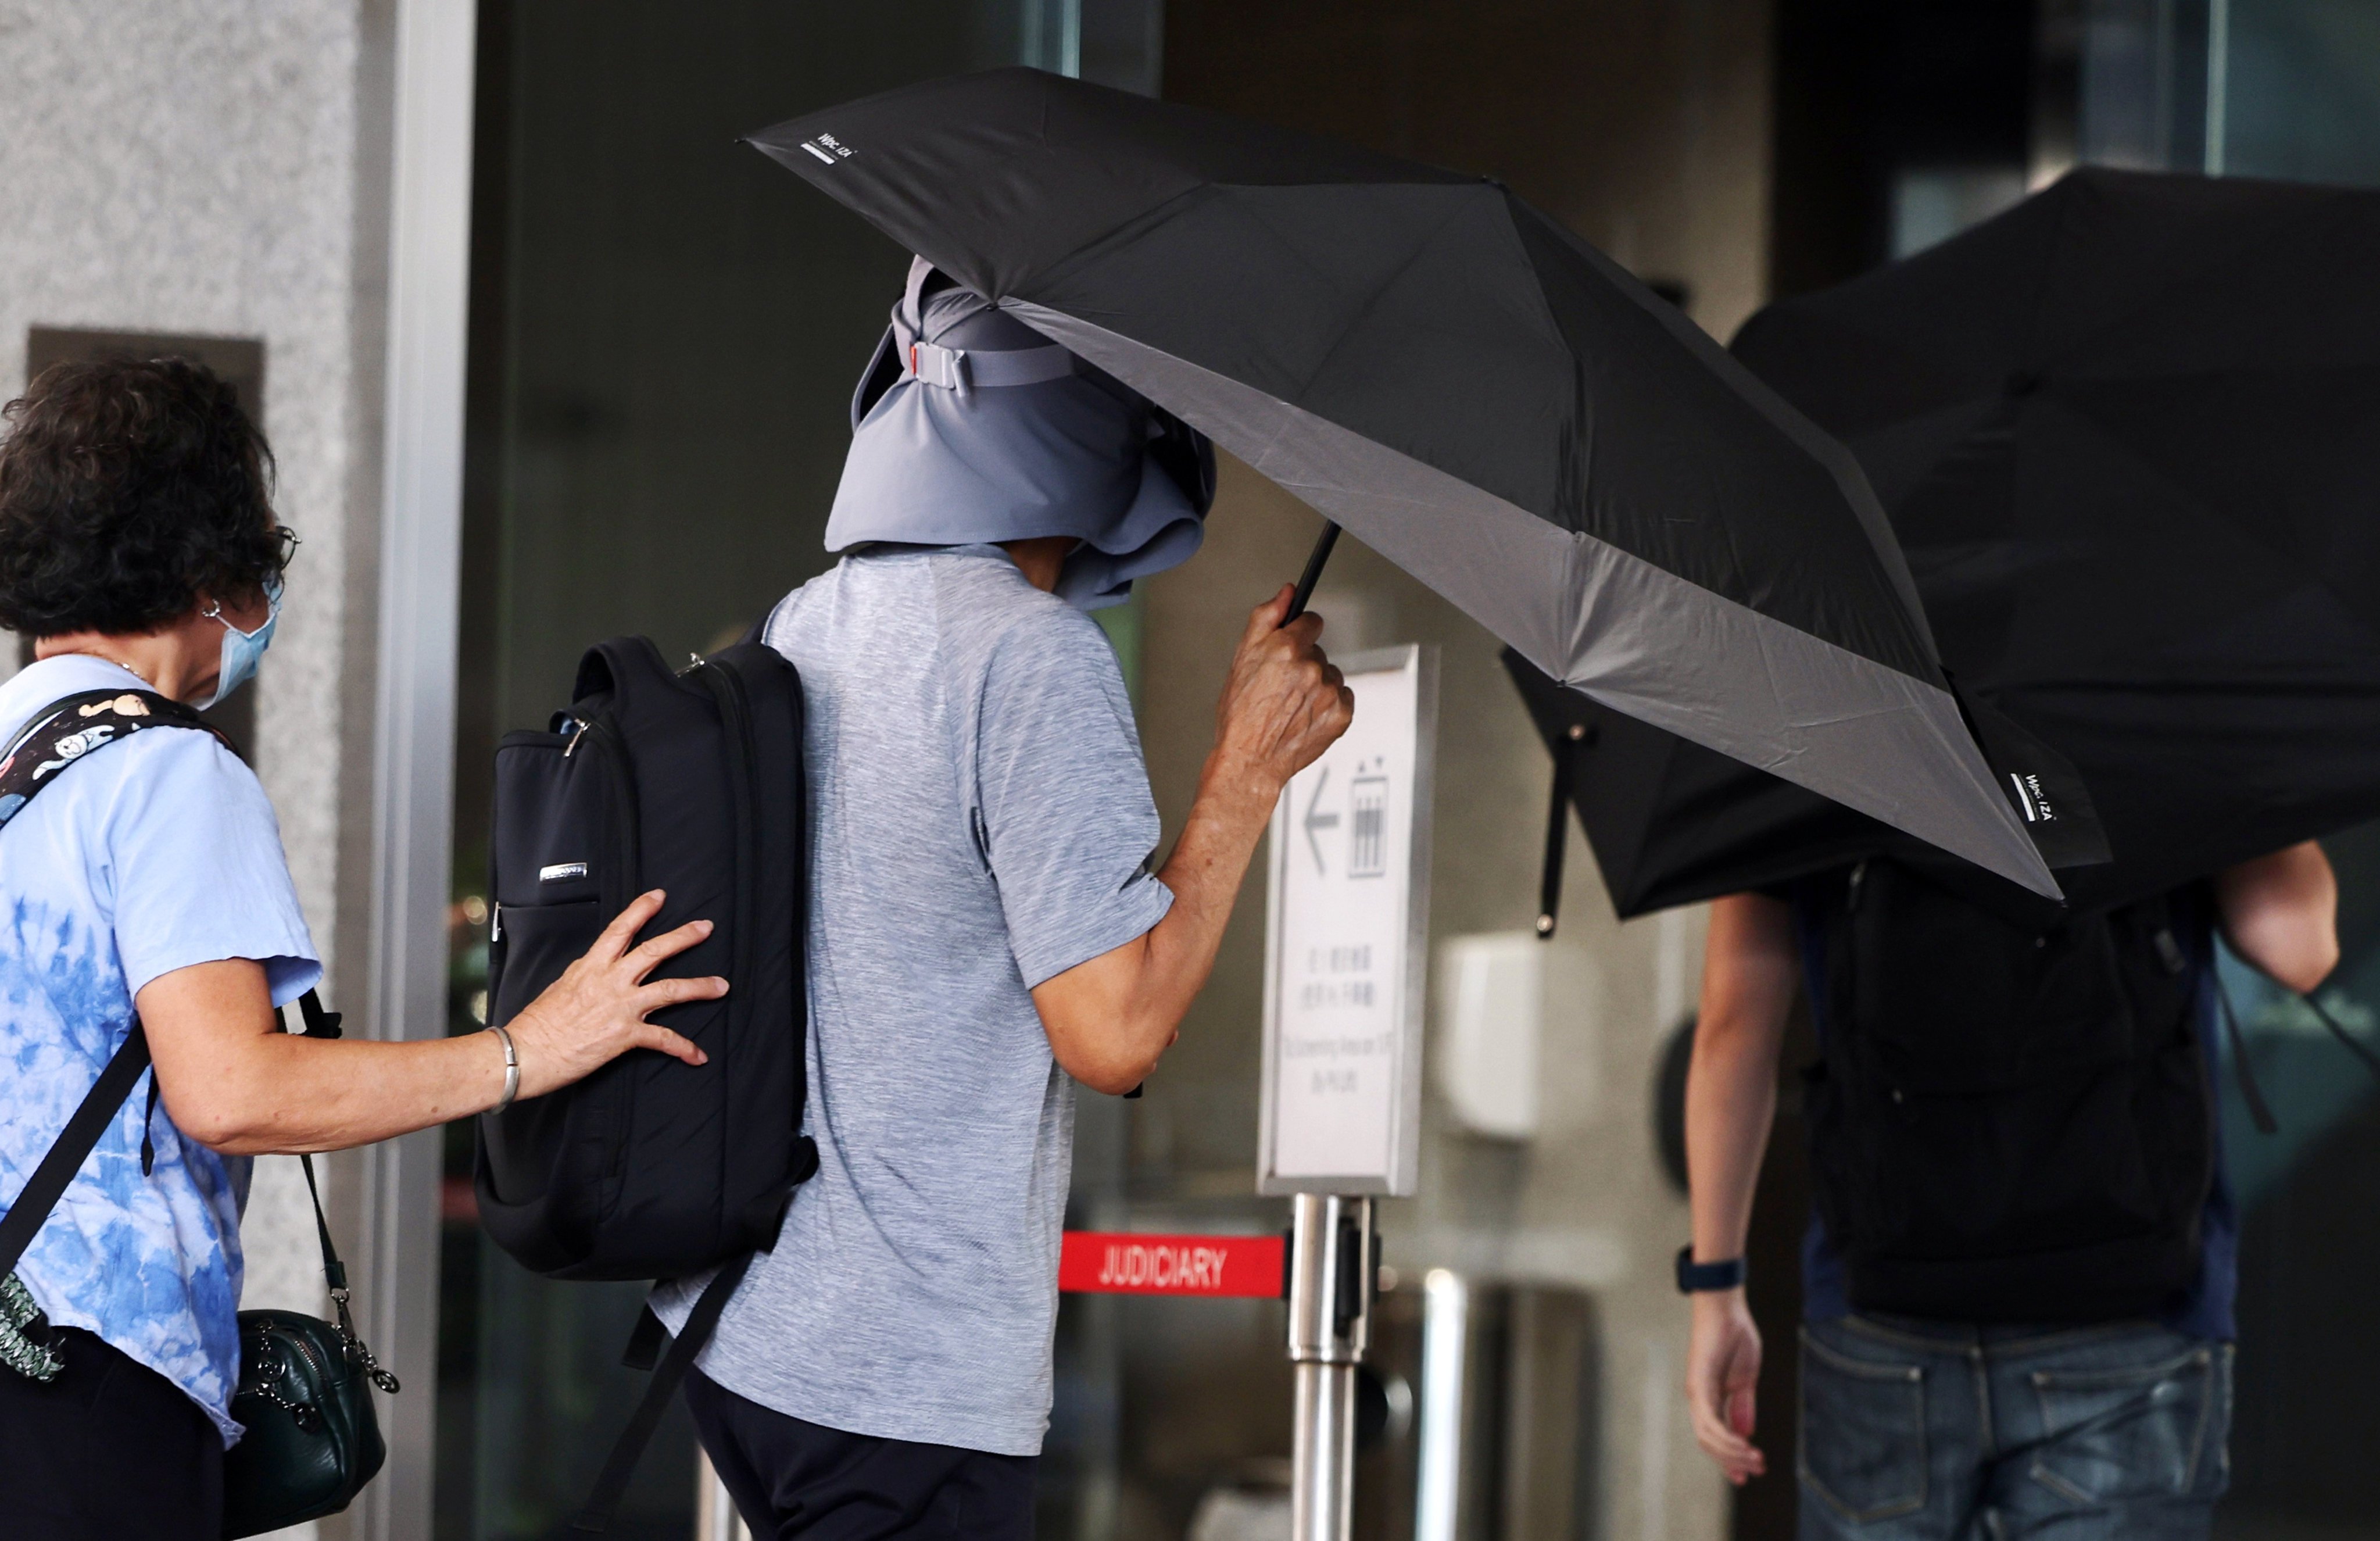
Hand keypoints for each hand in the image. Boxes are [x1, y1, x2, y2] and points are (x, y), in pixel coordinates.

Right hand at [499, 890, 723, 1101]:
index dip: (642, 910)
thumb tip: (594, 970)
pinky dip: (684, 1047)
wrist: (527, 1052)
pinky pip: (663, 1039)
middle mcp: (610, 981)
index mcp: (591, 967)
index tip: (660, 896)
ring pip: (670, 990)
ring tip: (722, 986)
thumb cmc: (537, 1024)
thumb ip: (585, 976)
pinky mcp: (625, 1035)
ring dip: (700, 987)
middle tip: (706, 928)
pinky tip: (699, 1055)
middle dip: (684, 937)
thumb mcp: (560, 987)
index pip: (620, 930)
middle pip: (654, 951)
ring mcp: (621, 1006)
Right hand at [1208, 585, 1354, 803]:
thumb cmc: (1240, 715)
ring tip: (1291, 705)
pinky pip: (1342, 696)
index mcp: (1286, 648)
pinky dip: (1328, 705)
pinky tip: (1306, 716)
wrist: (1250, 760)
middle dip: (1302, 663)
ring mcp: (1329, 691)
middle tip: (1280, 687)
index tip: (1291, 647)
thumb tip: (1288, 591)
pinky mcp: (1341, 714)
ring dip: (1316, 685)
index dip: (1298, 634)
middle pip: (1318, 651)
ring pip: (1330, 674)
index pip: (1311, 622)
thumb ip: (1267, 617)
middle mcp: (1311, 667)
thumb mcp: (1242, 658)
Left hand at [1687, 1289, 1766, 1484]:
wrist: (1727, 1308)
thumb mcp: (1745, 1379)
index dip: (1729, 1459)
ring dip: (1731, 1453)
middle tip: (1755, 1472)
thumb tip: (1745, 1432)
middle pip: (1709, 1442)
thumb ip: (1743, 1405)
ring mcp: (1696, 1391)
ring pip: (1707, 1436)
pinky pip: (1708, 1419)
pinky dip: (1725, 1436)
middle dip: (1732, 1461)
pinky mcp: (1698, 1383)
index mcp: (1710, 1398)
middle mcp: (1699, 1398)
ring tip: (1755, 1460)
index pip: (1715, 1436)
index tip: (1745, 1477)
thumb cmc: (1735, 1337)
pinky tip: (1744, 1445)